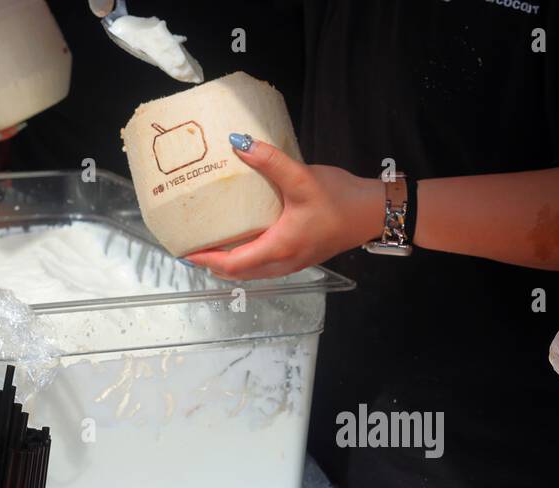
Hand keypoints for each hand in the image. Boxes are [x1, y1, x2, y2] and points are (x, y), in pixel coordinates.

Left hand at [185, 138, 383, 279]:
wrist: (373, 213)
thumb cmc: (341, 200)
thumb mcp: (303, 178)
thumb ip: (270, 161)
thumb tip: (239, 143)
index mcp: (280, 248)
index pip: (233, 264)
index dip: (207, 260)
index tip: (185, 251)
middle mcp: (284, 262)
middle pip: (239, 273)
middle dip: (213, 264)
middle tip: (192, 247)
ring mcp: (294, 262)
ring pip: (253, 271)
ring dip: (230, 263)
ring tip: (212, 246)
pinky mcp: (301, 255)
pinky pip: (265, 264)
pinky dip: (247, 258)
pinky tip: (243, 239)